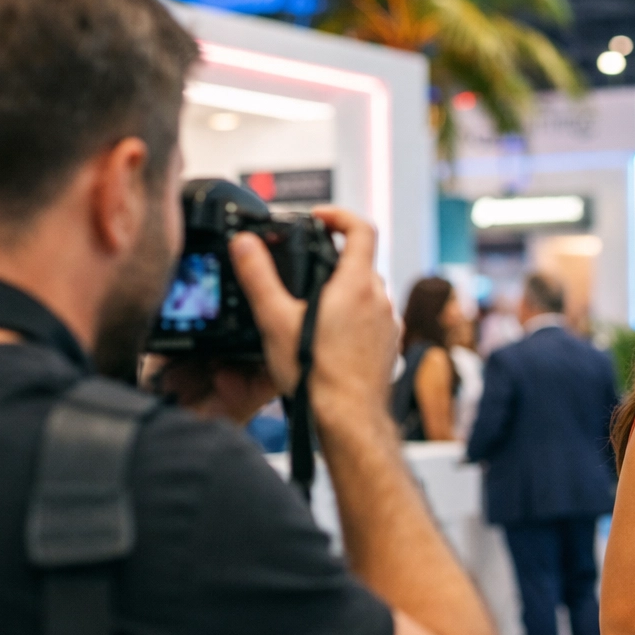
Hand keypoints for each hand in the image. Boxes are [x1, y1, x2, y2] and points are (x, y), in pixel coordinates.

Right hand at [230, 207, 397, 423]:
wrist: (349, 419)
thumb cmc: (317, 376)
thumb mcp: (275, 320)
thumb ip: (258, 277)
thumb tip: (244, 244)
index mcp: (357, 284)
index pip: (361, 228)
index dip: (339, 215)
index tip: (320, 218)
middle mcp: (380, 300)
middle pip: (362, 262)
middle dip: (334, 259)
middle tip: (305, 267)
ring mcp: (389, 324)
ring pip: (368, 293)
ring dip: (344, 291)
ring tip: (312, 308)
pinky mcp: (389, 346)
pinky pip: (373, 320)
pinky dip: (354, 318)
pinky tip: (329, 337)